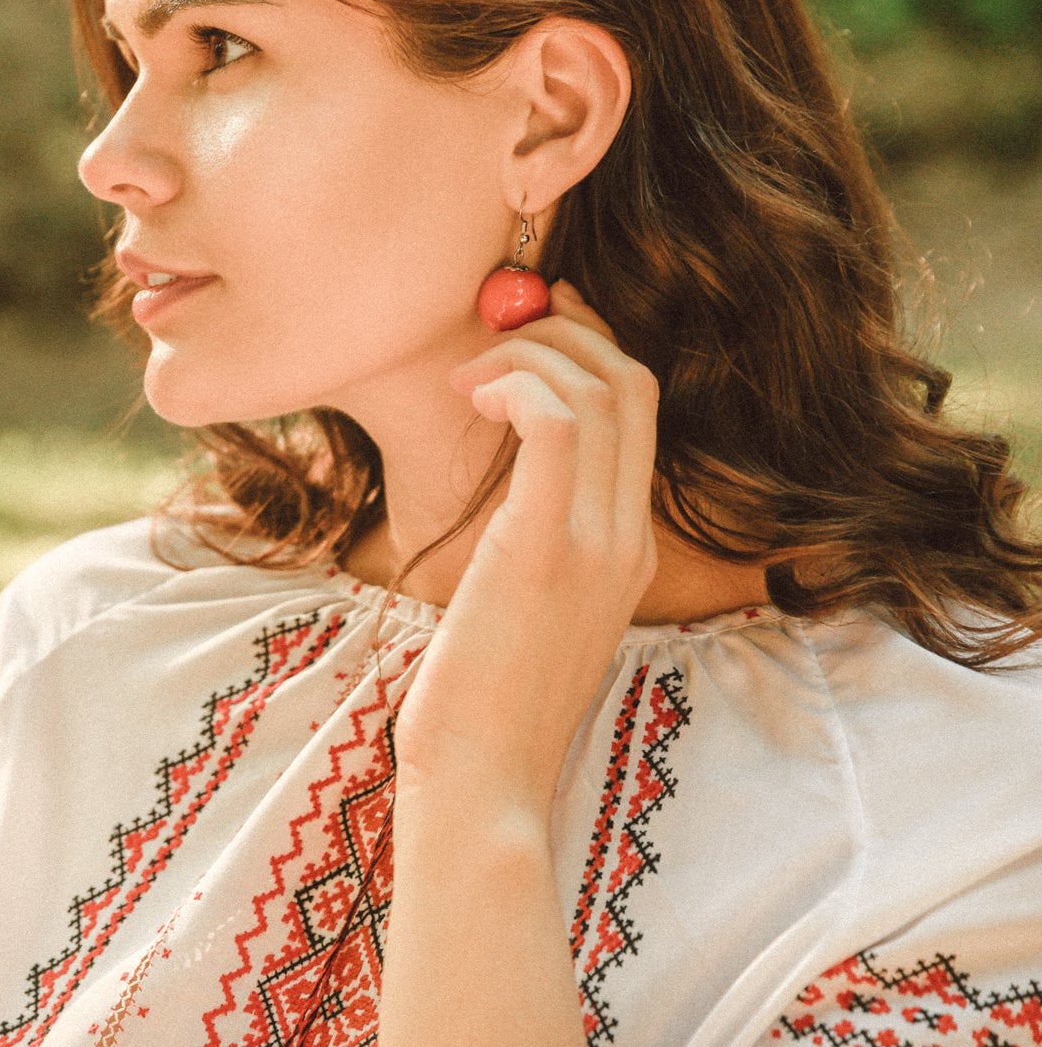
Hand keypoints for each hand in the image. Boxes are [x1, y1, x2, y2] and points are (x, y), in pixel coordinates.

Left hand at [391, 279, 660, 810]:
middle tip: (493, 332)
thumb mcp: (520, 609)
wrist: (480, 779)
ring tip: (466, 378)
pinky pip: (558, 425)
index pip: (637, 412)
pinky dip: (518, 385)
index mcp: (628, 548)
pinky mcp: (547, 547)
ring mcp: (599, 542)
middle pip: (632, 384)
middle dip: (564, 332)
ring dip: (530, 354)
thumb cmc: (478, 700)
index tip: (532, 324)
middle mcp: (629, 537)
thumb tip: (491, 490)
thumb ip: (526, 544)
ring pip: (602, 389)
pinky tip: (470, 399)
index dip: (589, 348)